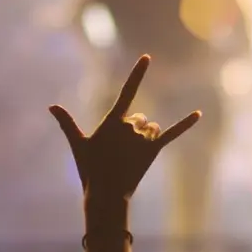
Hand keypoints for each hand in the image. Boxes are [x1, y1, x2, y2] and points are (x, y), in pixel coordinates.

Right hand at [50, 55, 201, 200]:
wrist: (107, 195)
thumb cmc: (90, 169)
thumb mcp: (78, 145)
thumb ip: (67, 124)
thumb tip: (51, 106)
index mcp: (113, 121)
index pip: (127, 91)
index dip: (137, 74)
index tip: (148, 57)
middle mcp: (130, 127)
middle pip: (140, 118)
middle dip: (134, 130)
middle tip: (120, 152)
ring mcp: (143, 139)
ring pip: (153, 127)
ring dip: (147, 136)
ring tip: (132, 155)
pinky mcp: (153, 151)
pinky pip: (172, 134)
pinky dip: (186, 123)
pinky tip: (199, 113)